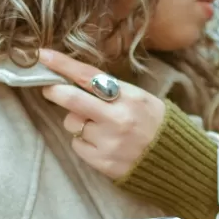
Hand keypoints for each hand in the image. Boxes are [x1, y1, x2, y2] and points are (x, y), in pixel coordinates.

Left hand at [39, 49, 165, 179]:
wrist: (176, 163)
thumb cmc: (155, 125)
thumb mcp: (141, 99)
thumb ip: (110, 91)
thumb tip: (75, 82)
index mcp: (129, 97)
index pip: (89, 76)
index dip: (62, 65)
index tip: (43, 56)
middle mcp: (118, 119)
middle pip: (72, 99)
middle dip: (54, 91)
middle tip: (48, 88)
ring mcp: (109, 142)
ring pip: (72, 123)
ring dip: (77, 122)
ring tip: (99, 128)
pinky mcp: (103, 162)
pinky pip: (77, 145)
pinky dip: (83, 143)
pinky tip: (102, 144)